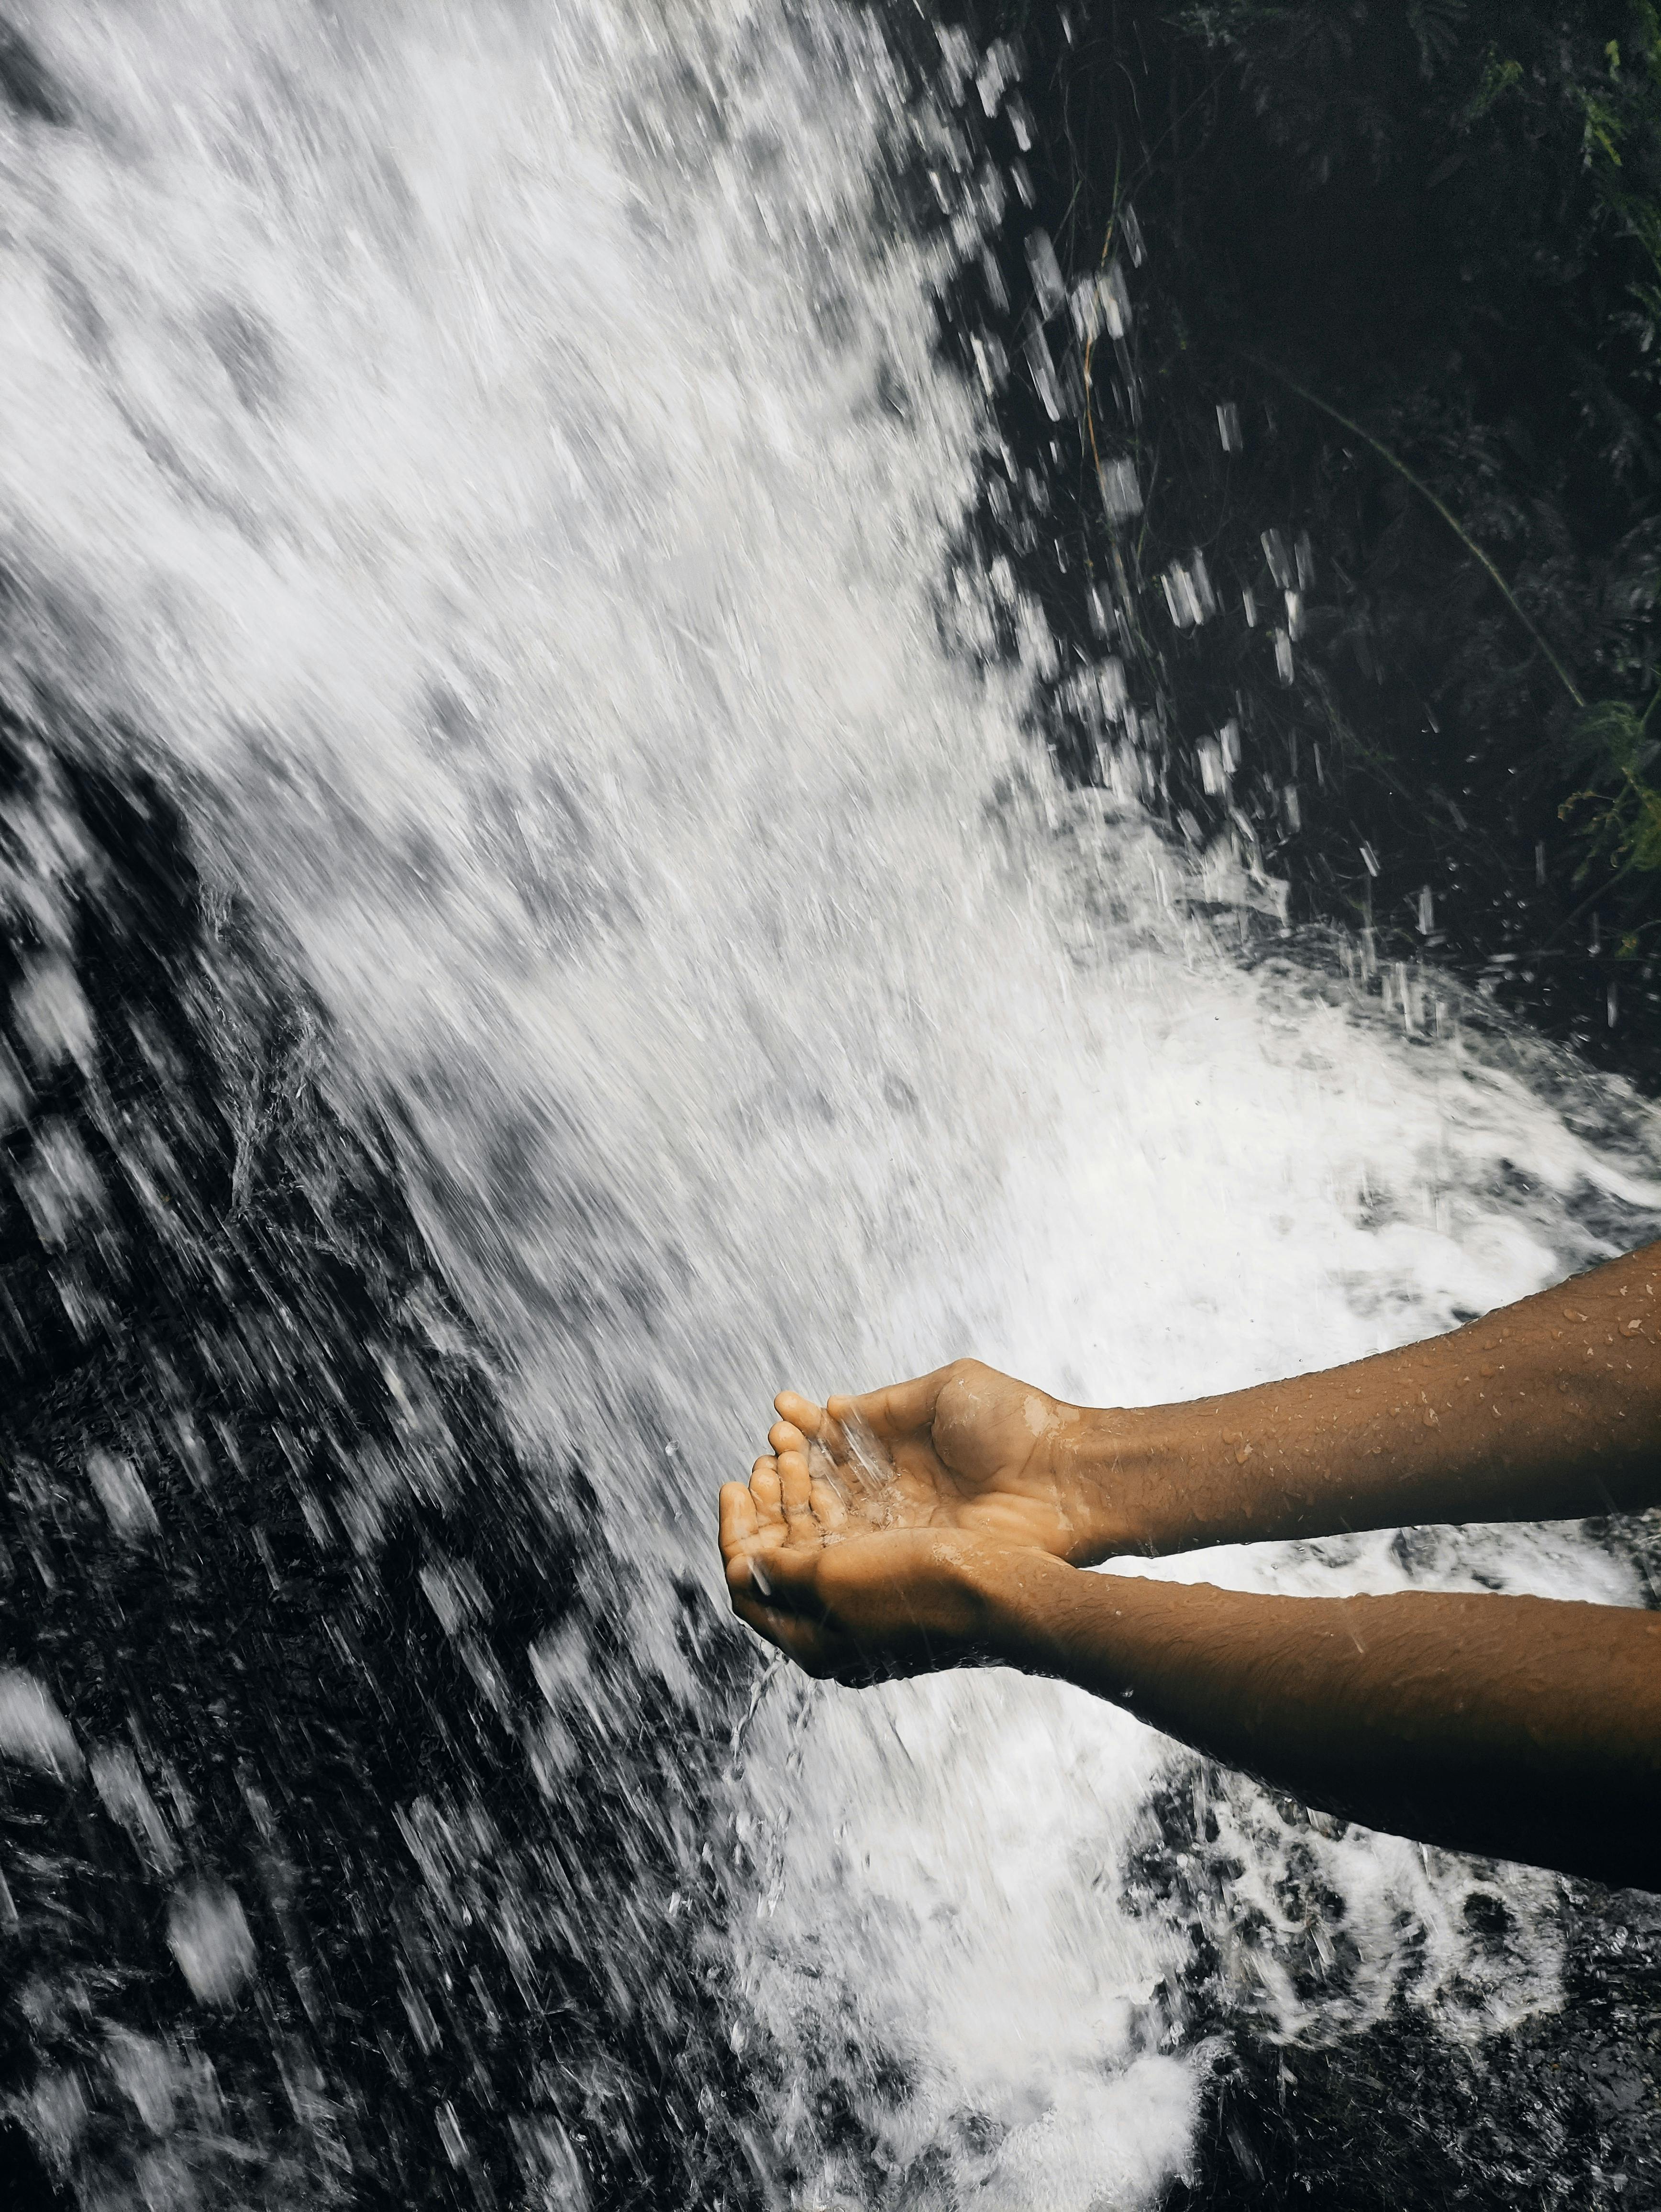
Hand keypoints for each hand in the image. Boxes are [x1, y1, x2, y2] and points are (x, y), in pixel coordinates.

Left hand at [717, 1440, 1025, 1683]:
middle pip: (782, 1557)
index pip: (749, 1585)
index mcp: (816, 1641)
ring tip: (794, 1448)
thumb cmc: (922, 1589)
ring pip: (818, 1535)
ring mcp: (873, 1596)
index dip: (735, 1531)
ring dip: (800, 1489)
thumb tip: (739, 1567)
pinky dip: (837, 1489)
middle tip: (767, 1459)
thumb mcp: (832, 1580)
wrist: (1008, 1591)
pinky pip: (854, 1524)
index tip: (735, 1484)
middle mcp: (840, 1623)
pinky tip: (835, 1459)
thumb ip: (778, 1573)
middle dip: (769, 1501)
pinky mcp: (904, 1567)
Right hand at [767, 1359, 1097, 1562]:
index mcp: (904, 1447)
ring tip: (769, 1469)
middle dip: (791, 1464)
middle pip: (827, 1481)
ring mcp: (902, 1524)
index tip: (780, 1416)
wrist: (1066, 1475)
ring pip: (831, 1515)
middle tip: (768, 1446)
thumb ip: (888, 1402)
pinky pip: (853, 1548)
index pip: (840, 1443)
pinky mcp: (911, 1555)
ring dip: (795, 1494)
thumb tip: (834, 1409)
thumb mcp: (947, 1388)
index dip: (807, 1431)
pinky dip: (818, 1529)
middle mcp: (897, 1488)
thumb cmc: (1017, 1422)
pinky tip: (793, 1506)